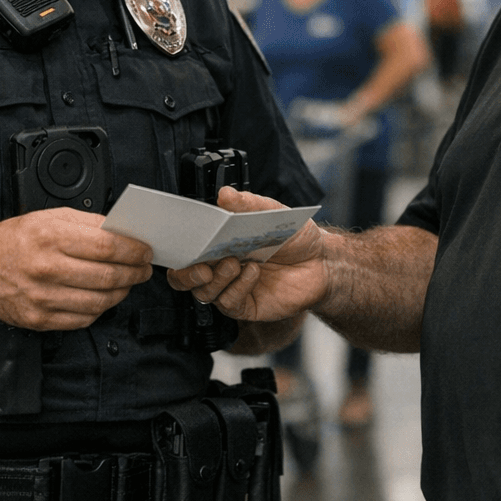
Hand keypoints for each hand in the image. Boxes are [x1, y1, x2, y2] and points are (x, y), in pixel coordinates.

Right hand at [0, 209, 151, 330]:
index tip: (144, 251)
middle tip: (142, 269)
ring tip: (126, 283)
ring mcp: (42, 297)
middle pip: (107, 275)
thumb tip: (123, 233)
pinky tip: (102, 297)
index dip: (133, 250)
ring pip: (99, 301)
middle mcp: (45, 267)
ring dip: (121, 292)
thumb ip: (87, 223)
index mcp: (50, 236)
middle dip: (134, 273)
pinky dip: (100, 309)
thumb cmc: (15, 240)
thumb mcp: (49, 217)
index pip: (107, 246)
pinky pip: (83, 319)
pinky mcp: (39, 319)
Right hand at [165, 186, 329, 322]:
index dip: (179, 250)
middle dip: (187, 274)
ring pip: (205, 293)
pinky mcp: (246, 306)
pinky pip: (230, 303)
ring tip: (234, 263)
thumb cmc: (294, 237)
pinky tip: (252, 273)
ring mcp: (231, 288)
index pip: (186, 251)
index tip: (185, 242)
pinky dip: (237, 288)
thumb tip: (224, 194)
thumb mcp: (273, 213)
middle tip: (202, 266)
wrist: (322, 262)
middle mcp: (219, 267)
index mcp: (218, 244)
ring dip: (217, 279)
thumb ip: (248, 205)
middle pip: (185, 278)